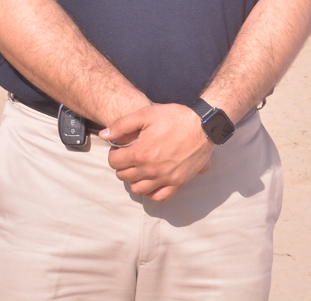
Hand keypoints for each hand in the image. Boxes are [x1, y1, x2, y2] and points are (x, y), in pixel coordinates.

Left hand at [102, 103, 216, 200]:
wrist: (205, 124)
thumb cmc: (177, 117)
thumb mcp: (147, 113)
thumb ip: (122, 125)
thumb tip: (104, 135)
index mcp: (141, 153)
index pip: (114, 162)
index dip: (114, 154)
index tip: (121, 148)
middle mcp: (151, 169)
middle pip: (124, 176)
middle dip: (123, 166)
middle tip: (130, 156)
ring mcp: (165, 178)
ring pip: (138, 189)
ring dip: (134, 180)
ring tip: (139, 169)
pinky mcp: (178, 182)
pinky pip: (159, 196)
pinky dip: (151, 192)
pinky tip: (151, 183)